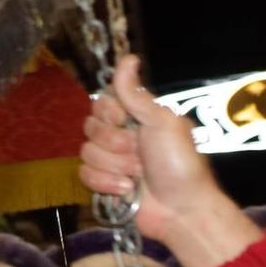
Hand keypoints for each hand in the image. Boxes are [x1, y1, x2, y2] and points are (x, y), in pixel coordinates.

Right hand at [79, 55, 259, 266]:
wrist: (181, 209)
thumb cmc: (179, 163)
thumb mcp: (161, 122)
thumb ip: (136, 93)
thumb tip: (128, 57)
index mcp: (135, 117)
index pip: (100, 102)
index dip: (109, 113)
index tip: (127, 121)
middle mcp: (120, 135)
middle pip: (90, 127)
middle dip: (116, 144)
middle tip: (139, 153)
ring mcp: (110, 160)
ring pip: (86, 152)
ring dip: (115, 166)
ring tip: (138, 176)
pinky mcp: (102, 183)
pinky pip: (84, 175)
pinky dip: (106, 183)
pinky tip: (127, 190)